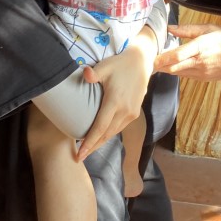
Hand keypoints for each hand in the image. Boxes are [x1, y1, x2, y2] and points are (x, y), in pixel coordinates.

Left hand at [76, 27, 156, 159]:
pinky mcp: (134, 113)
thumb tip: (84, 74)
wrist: (141, 62)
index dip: (89, 142)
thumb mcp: (105, 66)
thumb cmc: (119, 64)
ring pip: (113, 133)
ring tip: (87, 150)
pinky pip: (119, 128)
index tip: (79, 153)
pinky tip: (100, 137)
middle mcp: (125, 111)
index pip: (100, 128)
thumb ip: (93, 73)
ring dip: (100, 142)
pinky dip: (108, 134)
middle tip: (79, 157)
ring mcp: (131, 113)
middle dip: (92, 147)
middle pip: (106, 135)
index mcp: (115, 101)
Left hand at [153, 23, 220, 80]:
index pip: (177, 55)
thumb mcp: (210, 28)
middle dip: (159, 66)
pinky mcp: (204, 79)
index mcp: (202, 46)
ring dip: (165, 69)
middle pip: (173, 67)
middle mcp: (200, 62)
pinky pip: (185, 75)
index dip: (161, 58)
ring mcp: (202, 73)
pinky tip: (169, 66)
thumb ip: (188, 29)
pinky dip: (176, 71)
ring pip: (178, 72)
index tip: (149, 56)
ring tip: (154, 64)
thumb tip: (170, 28)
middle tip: (145, 62)